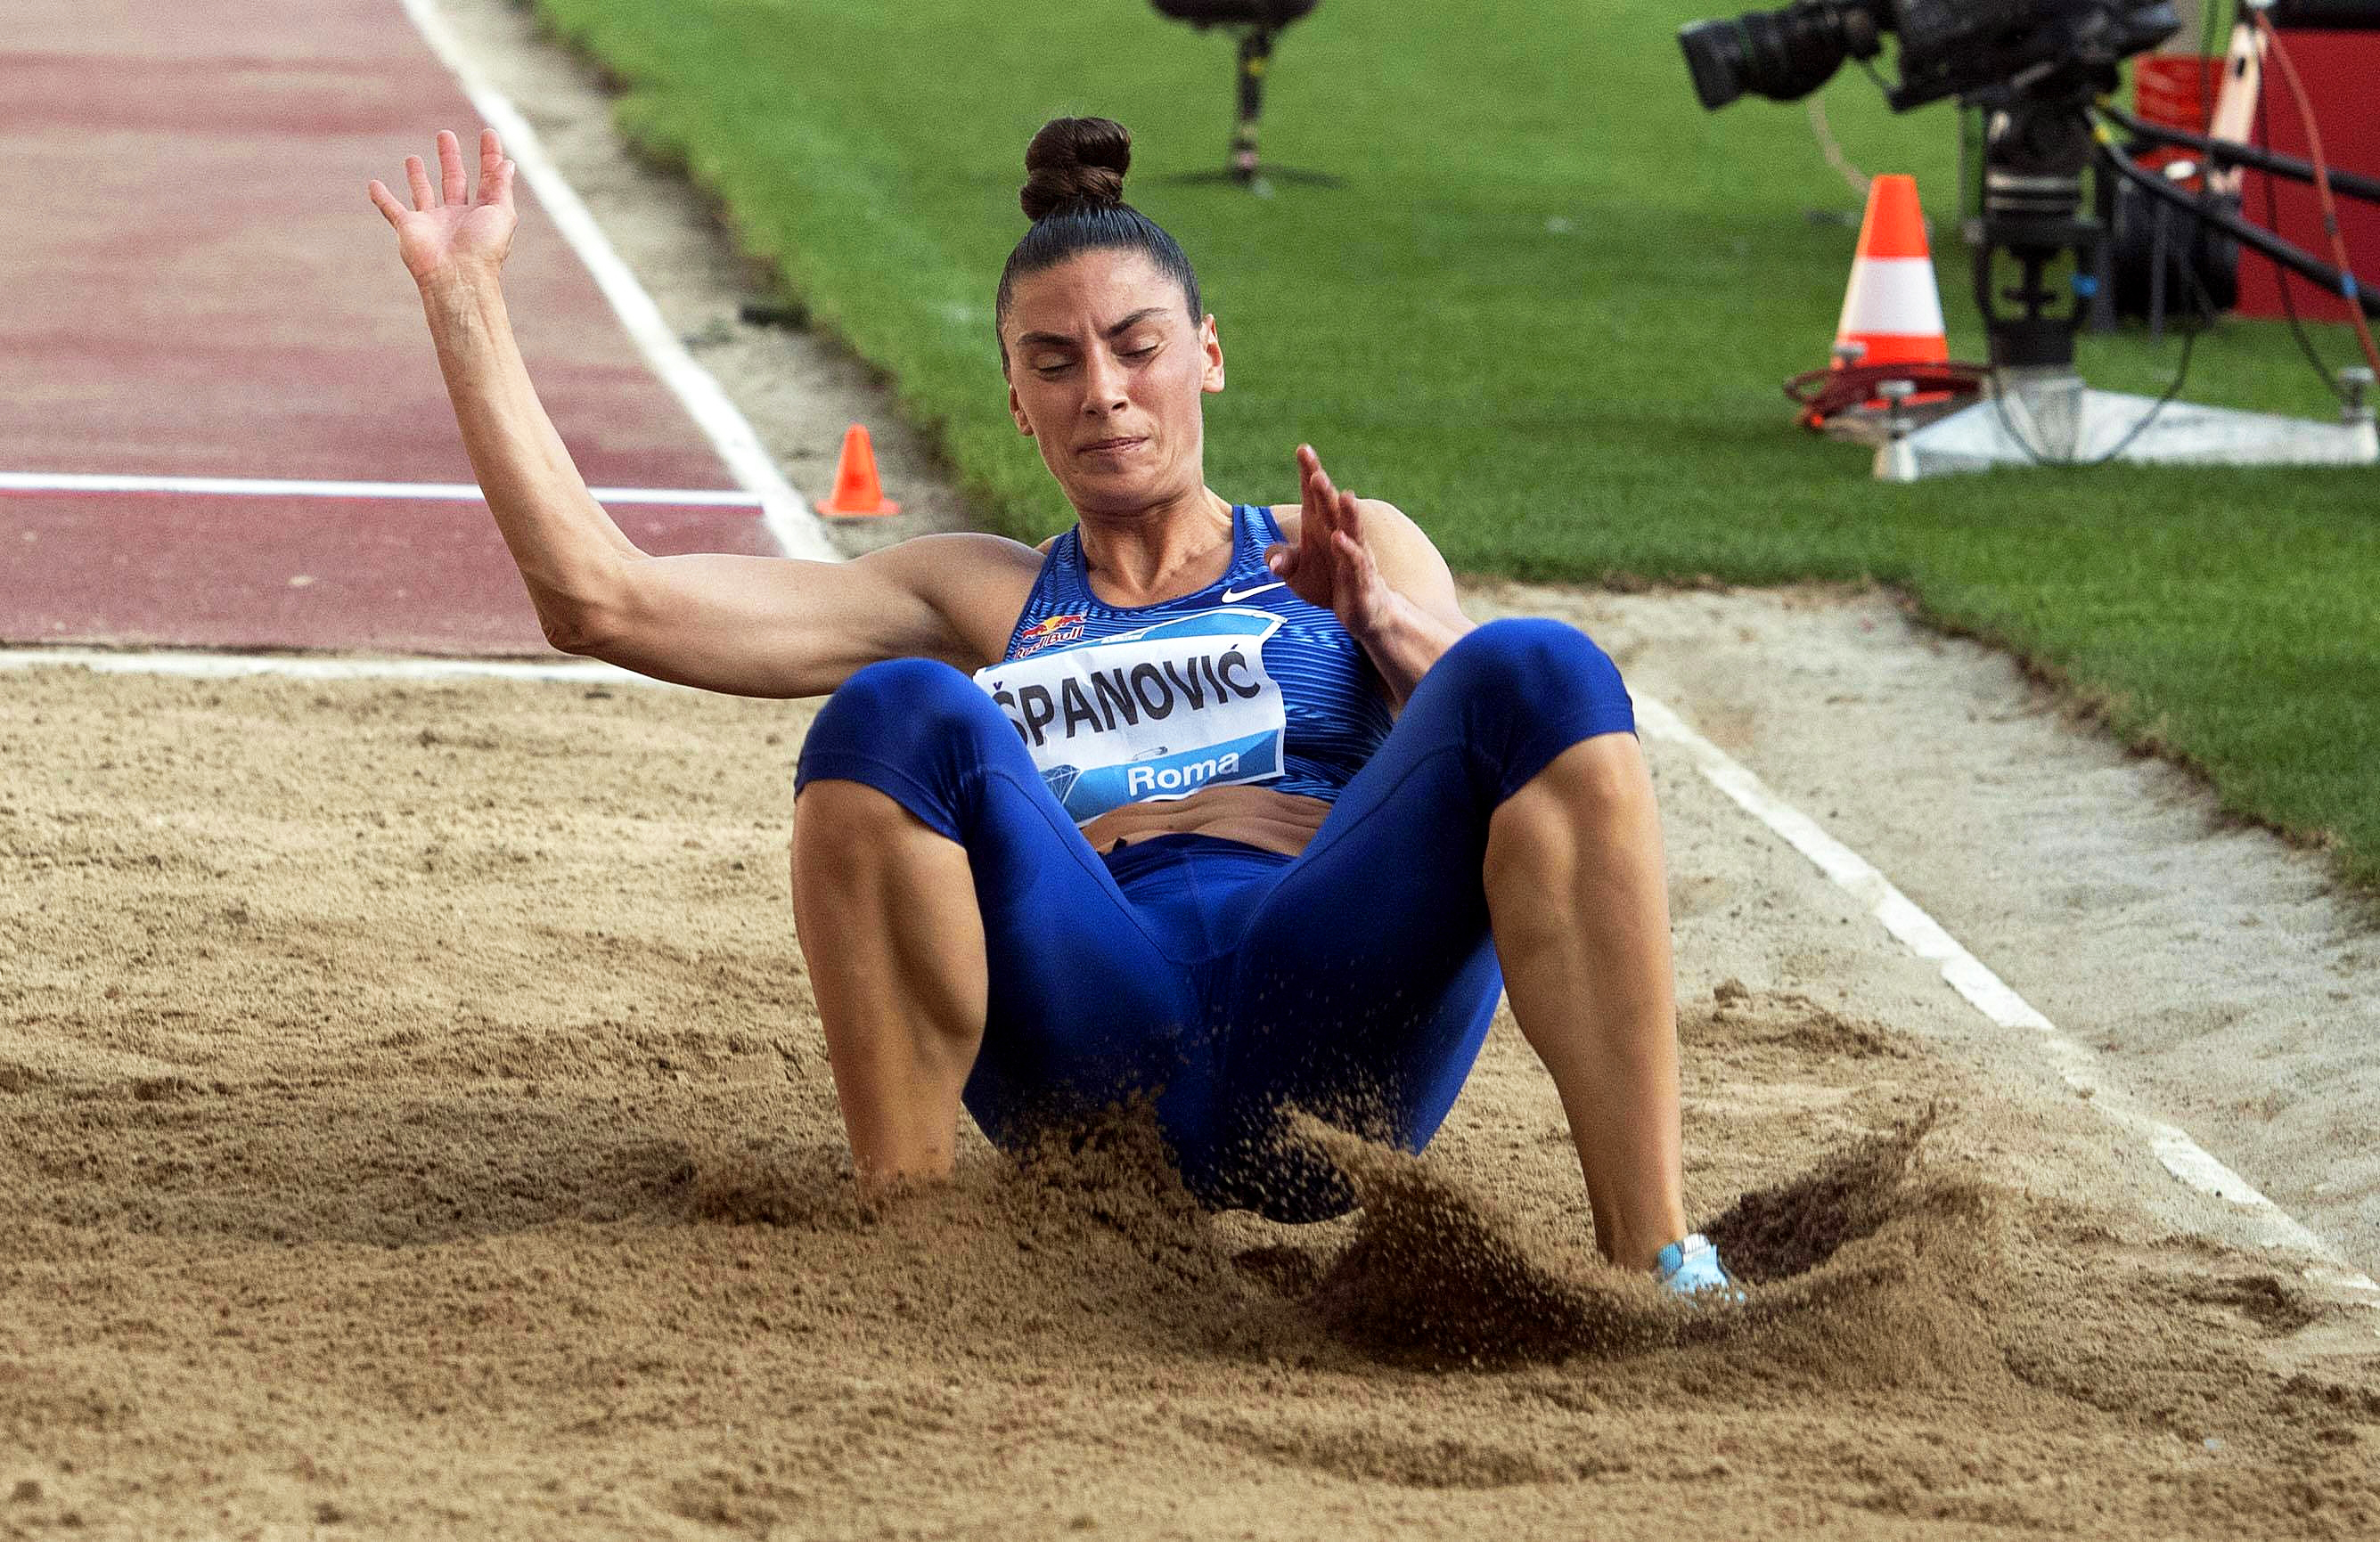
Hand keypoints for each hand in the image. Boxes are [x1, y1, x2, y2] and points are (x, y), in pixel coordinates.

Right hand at [368, 129, 517, 288]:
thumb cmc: (483, 248)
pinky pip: (391, 210)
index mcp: (482, 213)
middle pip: (454, 180)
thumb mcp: (502, 213)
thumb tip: (508, 163)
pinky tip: (374, 185)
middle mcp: (457, 216)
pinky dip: (382, 198)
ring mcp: (432, 222)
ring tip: (413, 158)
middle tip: (445, 135)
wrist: (456, 277)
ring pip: (423, 193)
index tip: (488, 133)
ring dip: (418, 176)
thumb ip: (502, 187)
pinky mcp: (409, 228)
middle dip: (450, 158)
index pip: (487, 178)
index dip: (489, 155)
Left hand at [1266, 444, 1394, 641]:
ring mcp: (1352, 553)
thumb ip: (1284, 561)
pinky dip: (1348, 550)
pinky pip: (1355, 561)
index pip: (1313, 496)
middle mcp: (1338, 533)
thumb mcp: (1298, 575)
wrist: (1362, 610)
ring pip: (1350, 528)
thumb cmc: (1329, 583)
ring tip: (1342, 494)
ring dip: (1346, 512)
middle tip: (1315, 471)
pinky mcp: (1362, 577)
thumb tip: (1272, 561)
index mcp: (1320, 527)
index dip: (1309, 472)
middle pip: (1330, 507)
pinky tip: (1339, 538)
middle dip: (1323, 489)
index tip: (1303, 449)